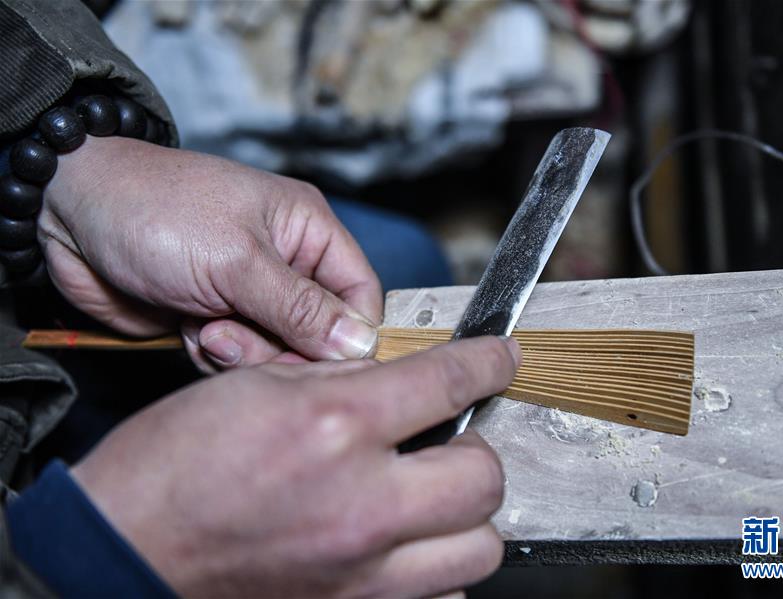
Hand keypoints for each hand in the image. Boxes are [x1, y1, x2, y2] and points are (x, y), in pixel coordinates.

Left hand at [40, 136, 381, 369]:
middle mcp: (287, 264)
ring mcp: (249, 295)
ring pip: (277, 353)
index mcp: (309, 231)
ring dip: (242, 353)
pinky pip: (237, 359)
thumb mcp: (237, 261)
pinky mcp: (214, 319)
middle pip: (320, 335)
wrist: (69, 217)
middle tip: (232, 336)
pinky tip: (188, 330)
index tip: (328, 366)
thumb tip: (361, 343)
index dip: (351, 335)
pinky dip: (214, 355)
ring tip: (203, 328)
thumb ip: (301, 308)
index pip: (361, 294)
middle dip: (281, 348)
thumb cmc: (158, 214)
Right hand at [72, 335, 520, 597]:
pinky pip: (440, 596)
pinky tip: (403, 545)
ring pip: (481, 549)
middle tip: (452, 439)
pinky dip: (435, 568)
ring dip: (466, 516)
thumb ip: (338, 381)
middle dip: (478, 448)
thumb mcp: (252, 388)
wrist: (122, 553)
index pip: (449, 383)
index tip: (501, 358)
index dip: (488, 362)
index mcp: (335, 427)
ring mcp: (364, 573)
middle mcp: (363, 504)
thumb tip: (396, 377)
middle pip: (486, 477)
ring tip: (432, 497)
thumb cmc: (172, 467)